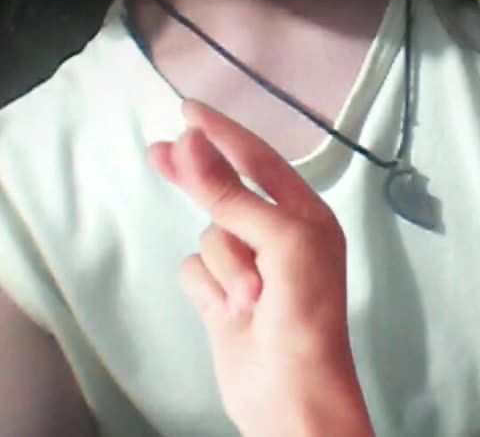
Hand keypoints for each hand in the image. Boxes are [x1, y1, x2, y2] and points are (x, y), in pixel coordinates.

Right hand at [150, 101, 373, 436]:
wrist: (292, 395)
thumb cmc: (305, 310)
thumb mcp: (278, 239)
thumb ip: (229, 192)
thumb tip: (191, 140)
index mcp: (303, 213)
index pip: (257, 159)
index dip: (224, 132)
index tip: (189, 110)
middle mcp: (276, 233)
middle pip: (223, 190)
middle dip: (197, 176)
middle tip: (159, 152)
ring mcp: (247, 265)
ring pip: (209, 235)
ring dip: (225, 264)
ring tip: (250, 297)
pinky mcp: (221, 295)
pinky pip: (195, 270)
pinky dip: (209, 288)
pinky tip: (229, 311)